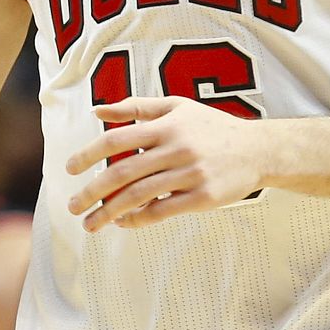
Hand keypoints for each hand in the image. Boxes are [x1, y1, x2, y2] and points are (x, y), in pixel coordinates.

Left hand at [65, 96, 265, 229]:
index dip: (89, 154)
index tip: (70, 170)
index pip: (116, 140)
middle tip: (72, 206)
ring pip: (139, 196)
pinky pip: (162, 211)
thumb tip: (97, 110)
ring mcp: (189, 174)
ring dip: (109, 212)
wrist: (259, 149)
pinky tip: (122, 223)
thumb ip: (136, 107)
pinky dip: (138, 219)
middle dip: (92, 191)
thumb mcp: (177, 106)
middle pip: (122, 172)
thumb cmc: (212, 127)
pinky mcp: (202, 196)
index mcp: (165, 125)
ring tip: (90, 223)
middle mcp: (175, 148)